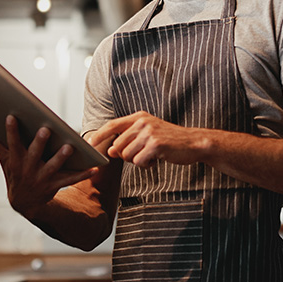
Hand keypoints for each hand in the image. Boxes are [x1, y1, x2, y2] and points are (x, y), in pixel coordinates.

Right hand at [0, 115, 97, 218]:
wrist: (24, 203)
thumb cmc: (14, 174)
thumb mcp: (4, 159)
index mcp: (16, 160)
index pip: (12, 143)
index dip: (11, 131)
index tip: (12, 116)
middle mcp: (29, 169)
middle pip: (34, 154)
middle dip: (39, 143)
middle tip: (45, 129)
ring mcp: (42, 178)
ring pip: (53, 167)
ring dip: (61, 158)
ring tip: (70, 147)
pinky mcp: (55, 185)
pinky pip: (70, 180)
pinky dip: (82, 174)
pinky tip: (94, 168)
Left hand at [89, 111, 205, 167]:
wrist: (193, 143)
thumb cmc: (169, 140)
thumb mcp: (148, 134)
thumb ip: (129, 140)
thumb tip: (111, 151)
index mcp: (139, 117)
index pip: (112, 125)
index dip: (99, 134)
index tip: (89, 143)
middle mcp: (142, 122)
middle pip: (119, 145)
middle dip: (127, 155)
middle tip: (144, 153)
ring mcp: (149, 132)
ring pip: (128, 155)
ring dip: (139, 160)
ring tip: (152, 155)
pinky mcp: (155, 144)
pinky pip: (139, 162)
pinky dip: (147, 165)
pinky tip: (158, 159)